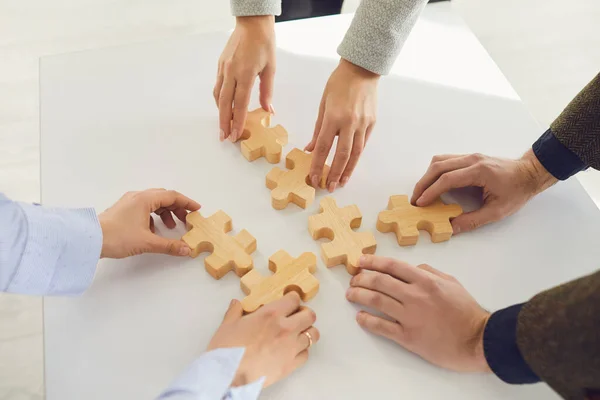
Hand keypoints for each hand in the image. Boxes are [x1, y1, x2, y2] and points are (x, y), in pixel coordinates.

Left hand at [98, 189, 200, 257]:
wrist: (89, 240)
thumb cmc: (117, 237)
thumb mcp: (147, 242)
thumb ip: (169, 245)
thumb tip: (187, 249)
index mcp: (145, 199)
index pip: (172, 196)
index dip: (187, 202)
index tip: (197, 209)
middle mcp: (137, 197)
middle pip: (163, 197)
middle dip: (177, 208)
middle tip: (186, 220)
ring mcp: (128, 202)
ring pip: (153, 202)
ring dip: (166, 212)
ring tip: (171, 226)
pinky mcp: (122, 210)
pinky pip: (144, 208)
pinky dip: (153, 216)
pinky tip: (154, 229)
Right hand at [208, 292, 319, 387]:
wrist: (228, 375)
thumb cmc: (227, 350)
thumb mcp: (227, 325)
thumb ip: (235, 312)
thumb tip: (236, 304)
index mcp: (271, 314)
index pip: (294, 299)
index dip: (292, 299)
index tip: (289, 302)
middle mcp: (285, 328)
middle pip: (310, 315)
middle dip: (304, 314)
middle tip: (295, 317)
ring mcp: (290, 347)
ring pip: (312, 334)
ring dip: (306, 332)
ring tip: (296, 334)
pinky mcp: (291, 364)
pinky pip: (306, 354)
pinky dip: (302, 351)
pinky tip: (292, 350)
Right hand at [214, 16, 275, 141]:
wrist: (252, 23)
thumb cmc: (264, 43)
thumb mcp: (270, 68)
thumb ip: (267, 91)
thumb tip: (268, 110)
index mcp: (244, 74)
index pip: (239, 104)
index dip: (237, 121)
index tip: (235, 135)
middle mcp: (230, 72)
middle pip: (224, 104)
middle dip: (224, 122)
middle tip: (224, 137)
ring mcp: (223, 68)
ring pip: (218, 96)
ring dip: (220, 112)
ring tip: (223, 126)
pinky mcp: (220, 65)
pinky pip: (217, 86)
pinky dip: (219, 99)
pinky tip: (223, 106)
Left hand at [305, 59, 378, 191]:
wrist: (362, 69)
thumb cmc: (338, 83)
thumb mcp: (323, 104)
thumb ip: (318, 129)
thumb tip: (311, 149)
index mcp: (333, 117)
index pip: (324, 147)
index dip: (318, 165)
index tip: (313, 178)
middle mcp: (349, 123)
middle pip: (341, 155)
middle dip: (334, 173)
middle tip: (328, 187)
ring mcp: (363, 124)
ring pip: (355, 154)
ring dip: (347, 171)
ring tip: (340, 183)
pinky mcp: (372, 123)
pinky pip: (363, 144)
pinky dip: (356, 158)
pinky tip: (350, 167)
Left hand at [346, 255, 490, 372]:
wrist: (478, 340)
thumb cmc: (467, 312)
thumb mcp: (452, 283)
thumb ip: (430, 272)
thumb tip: (413, 268)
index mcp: (425, 281)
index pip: (392, 266)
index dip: (373, 262)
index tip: (361, 261)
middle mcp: (414, 296)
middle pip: (380, 282)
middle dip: (362, 278)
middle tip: (353, 279)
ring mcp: (409, 316)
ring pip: (376, 301)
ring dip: (359, 295)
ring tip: (351, 294)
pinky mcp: (408, 337)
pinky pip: (381, 326)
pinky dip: (367, 320)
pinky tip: (360, 316)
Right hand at [411, 150, 556, 232]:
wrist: (529, 173)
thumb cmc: (517, 191)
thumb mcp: (497, 211)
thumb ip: (473, 220)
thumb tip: (451, 228)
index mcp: (479, 172)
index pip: (447, 179)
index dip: (431, 191)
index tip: (420, 203)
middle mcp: (472, 160)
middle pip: (438, 166)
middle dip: (423, 183)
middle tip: (415, 200)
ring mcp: (470, 156)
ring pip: (439, 161)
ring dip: (427, 176)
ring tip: (422, 193)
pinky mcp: (469, 157)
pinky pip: (446, 160)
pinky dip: (435, 172)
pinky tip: (433, 184)